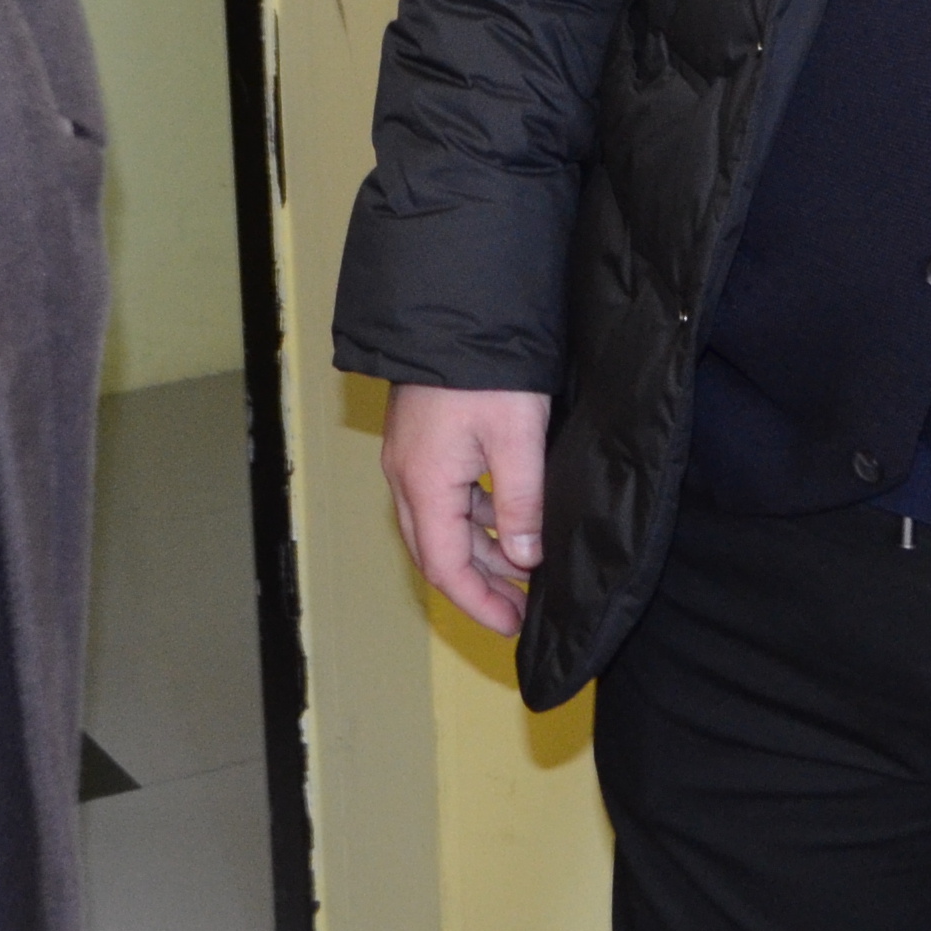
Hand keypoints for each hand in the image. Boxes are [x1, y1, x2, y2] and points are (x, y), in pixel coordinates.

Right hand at [383, 384, 549, 635]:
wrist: (454, 304)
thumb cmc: (485, 369)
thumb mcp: (516, 438)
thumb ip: (521, 504)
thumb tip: (524, 559)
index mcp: (424, 485)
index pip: (445, 567)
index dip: (479, 603)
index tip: (513, 625)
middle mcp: (406, 477)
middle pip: (437, 552)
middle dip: (478, 586)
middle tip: (520, 610)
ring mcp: (410, 458)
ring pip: (440, 525)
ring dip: (478, 553)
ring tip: (521, 572)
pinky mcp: (422, 439)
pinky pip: (444, 498)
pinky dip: (474, 521)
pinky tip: (505, 523)